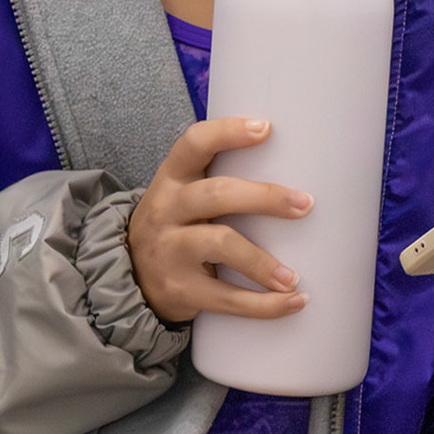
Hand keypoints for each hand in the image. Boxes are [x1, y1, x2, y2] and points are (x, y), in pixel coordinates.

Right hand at [128, 116, 310, 323]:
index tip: (265, 128)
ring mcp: (170, 249)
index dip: (228, 133)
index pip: (194, 144)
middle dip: (264, 197)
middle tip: (305, 204)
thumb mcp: (180, 195)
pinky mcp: (180, 288)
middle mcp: (167, 208)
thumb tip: (294, 167)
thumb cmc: (174, 226)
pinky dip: (265, 305)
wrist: (128, 276)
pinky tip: (294, 301)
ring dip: (262, 261)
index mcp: (171, 179)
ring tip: (293, 277)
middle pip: (216, 194)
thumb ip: (216, 180)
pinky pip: (226, 297)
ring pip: (220, 244)